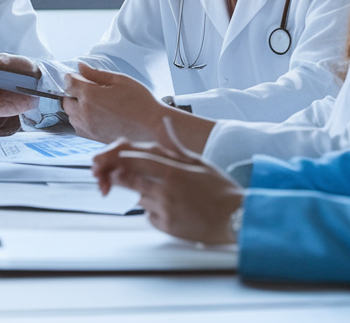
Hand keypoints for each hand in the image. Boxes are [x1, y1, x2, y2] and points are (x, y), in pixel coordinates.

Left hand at [62, 62, 171, 142]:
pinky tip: (97, 114)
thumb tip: (80, 67)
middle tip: (91, 89)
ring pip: (70, 114)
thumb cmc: (140, 103)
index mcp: (90, 95)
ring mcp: (87, 127)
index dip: (73, 77)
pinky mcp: (92, 137)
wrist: (152, 128)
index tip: (80, 76)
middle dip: (74, 92)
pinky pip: (77, 126)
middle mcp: (84, 112)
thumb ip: (96, 74)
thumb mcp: (120, 80)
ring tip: (96, 103)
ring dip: (76, 106)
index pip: (68, 82)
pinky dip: (81, 118)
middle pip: (66, 99)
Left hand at [91, 137, 241, 244]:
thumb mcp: (200, 162)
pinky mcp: (167, 227)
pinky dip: (153, 211)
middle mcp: (166, 191)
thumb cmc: (220, 189)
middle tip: (116, 175)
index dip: (120, 159)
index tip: (113, 158)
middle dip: (119, 177)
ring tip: (162, 192)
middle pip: (129, 181)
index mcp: (173, 172)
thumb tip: (165, 123)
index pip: (136, 161)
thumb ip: (175, 146)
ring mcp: (165, 210)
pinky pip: (149, 216)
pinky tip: (170, 208)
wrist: (236, 219)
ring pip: (139, 199)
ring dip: (141, 193)